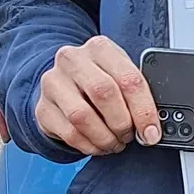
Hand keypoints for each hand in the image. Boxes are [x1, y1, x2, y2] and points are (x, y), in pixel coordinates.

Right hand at [35, 35, 160, 155]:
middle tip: (130, 136)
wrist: (61, 82)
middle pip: (104, 94)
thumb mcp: (117, 73)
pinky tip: (98, 145)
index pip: (128, 78)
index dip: (144, 110)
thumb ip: (134, 93)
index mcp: (100, 48)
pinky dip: (89, 146)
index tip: (151, 132)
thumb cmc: (98, 78)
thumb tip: (151, 127)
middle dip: (123, 123)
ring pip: (83, 117)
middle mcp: (73, 59)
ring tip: (115, 143)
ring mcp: (54, 82)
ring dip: (105, 138)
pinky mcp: (42, 108)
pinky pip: (69, 133)